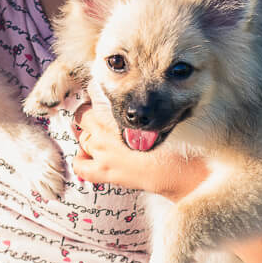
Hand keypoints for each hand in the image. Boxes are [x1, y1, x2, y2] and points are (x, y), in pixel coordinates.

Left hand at [72, 102, 208, 200]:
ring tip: (106, 140)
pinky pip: (79, 165)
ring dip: (90, 138)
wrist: (182, 169)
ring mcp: (101, 151)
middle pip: (83, 115)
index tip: (106, 97)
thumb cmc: (178, 141)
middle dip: (92, 117)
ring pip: (83, 138)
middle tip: (107, 122)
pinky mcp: (104, 171)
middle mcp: (103, 128)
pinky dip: (81, 160)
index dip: (98, 93)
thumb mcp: (162, 113)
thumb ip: (142, 105)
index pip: (92, 91)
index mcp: (116, 109)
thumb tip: (138, 102)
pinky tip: (91, 158)